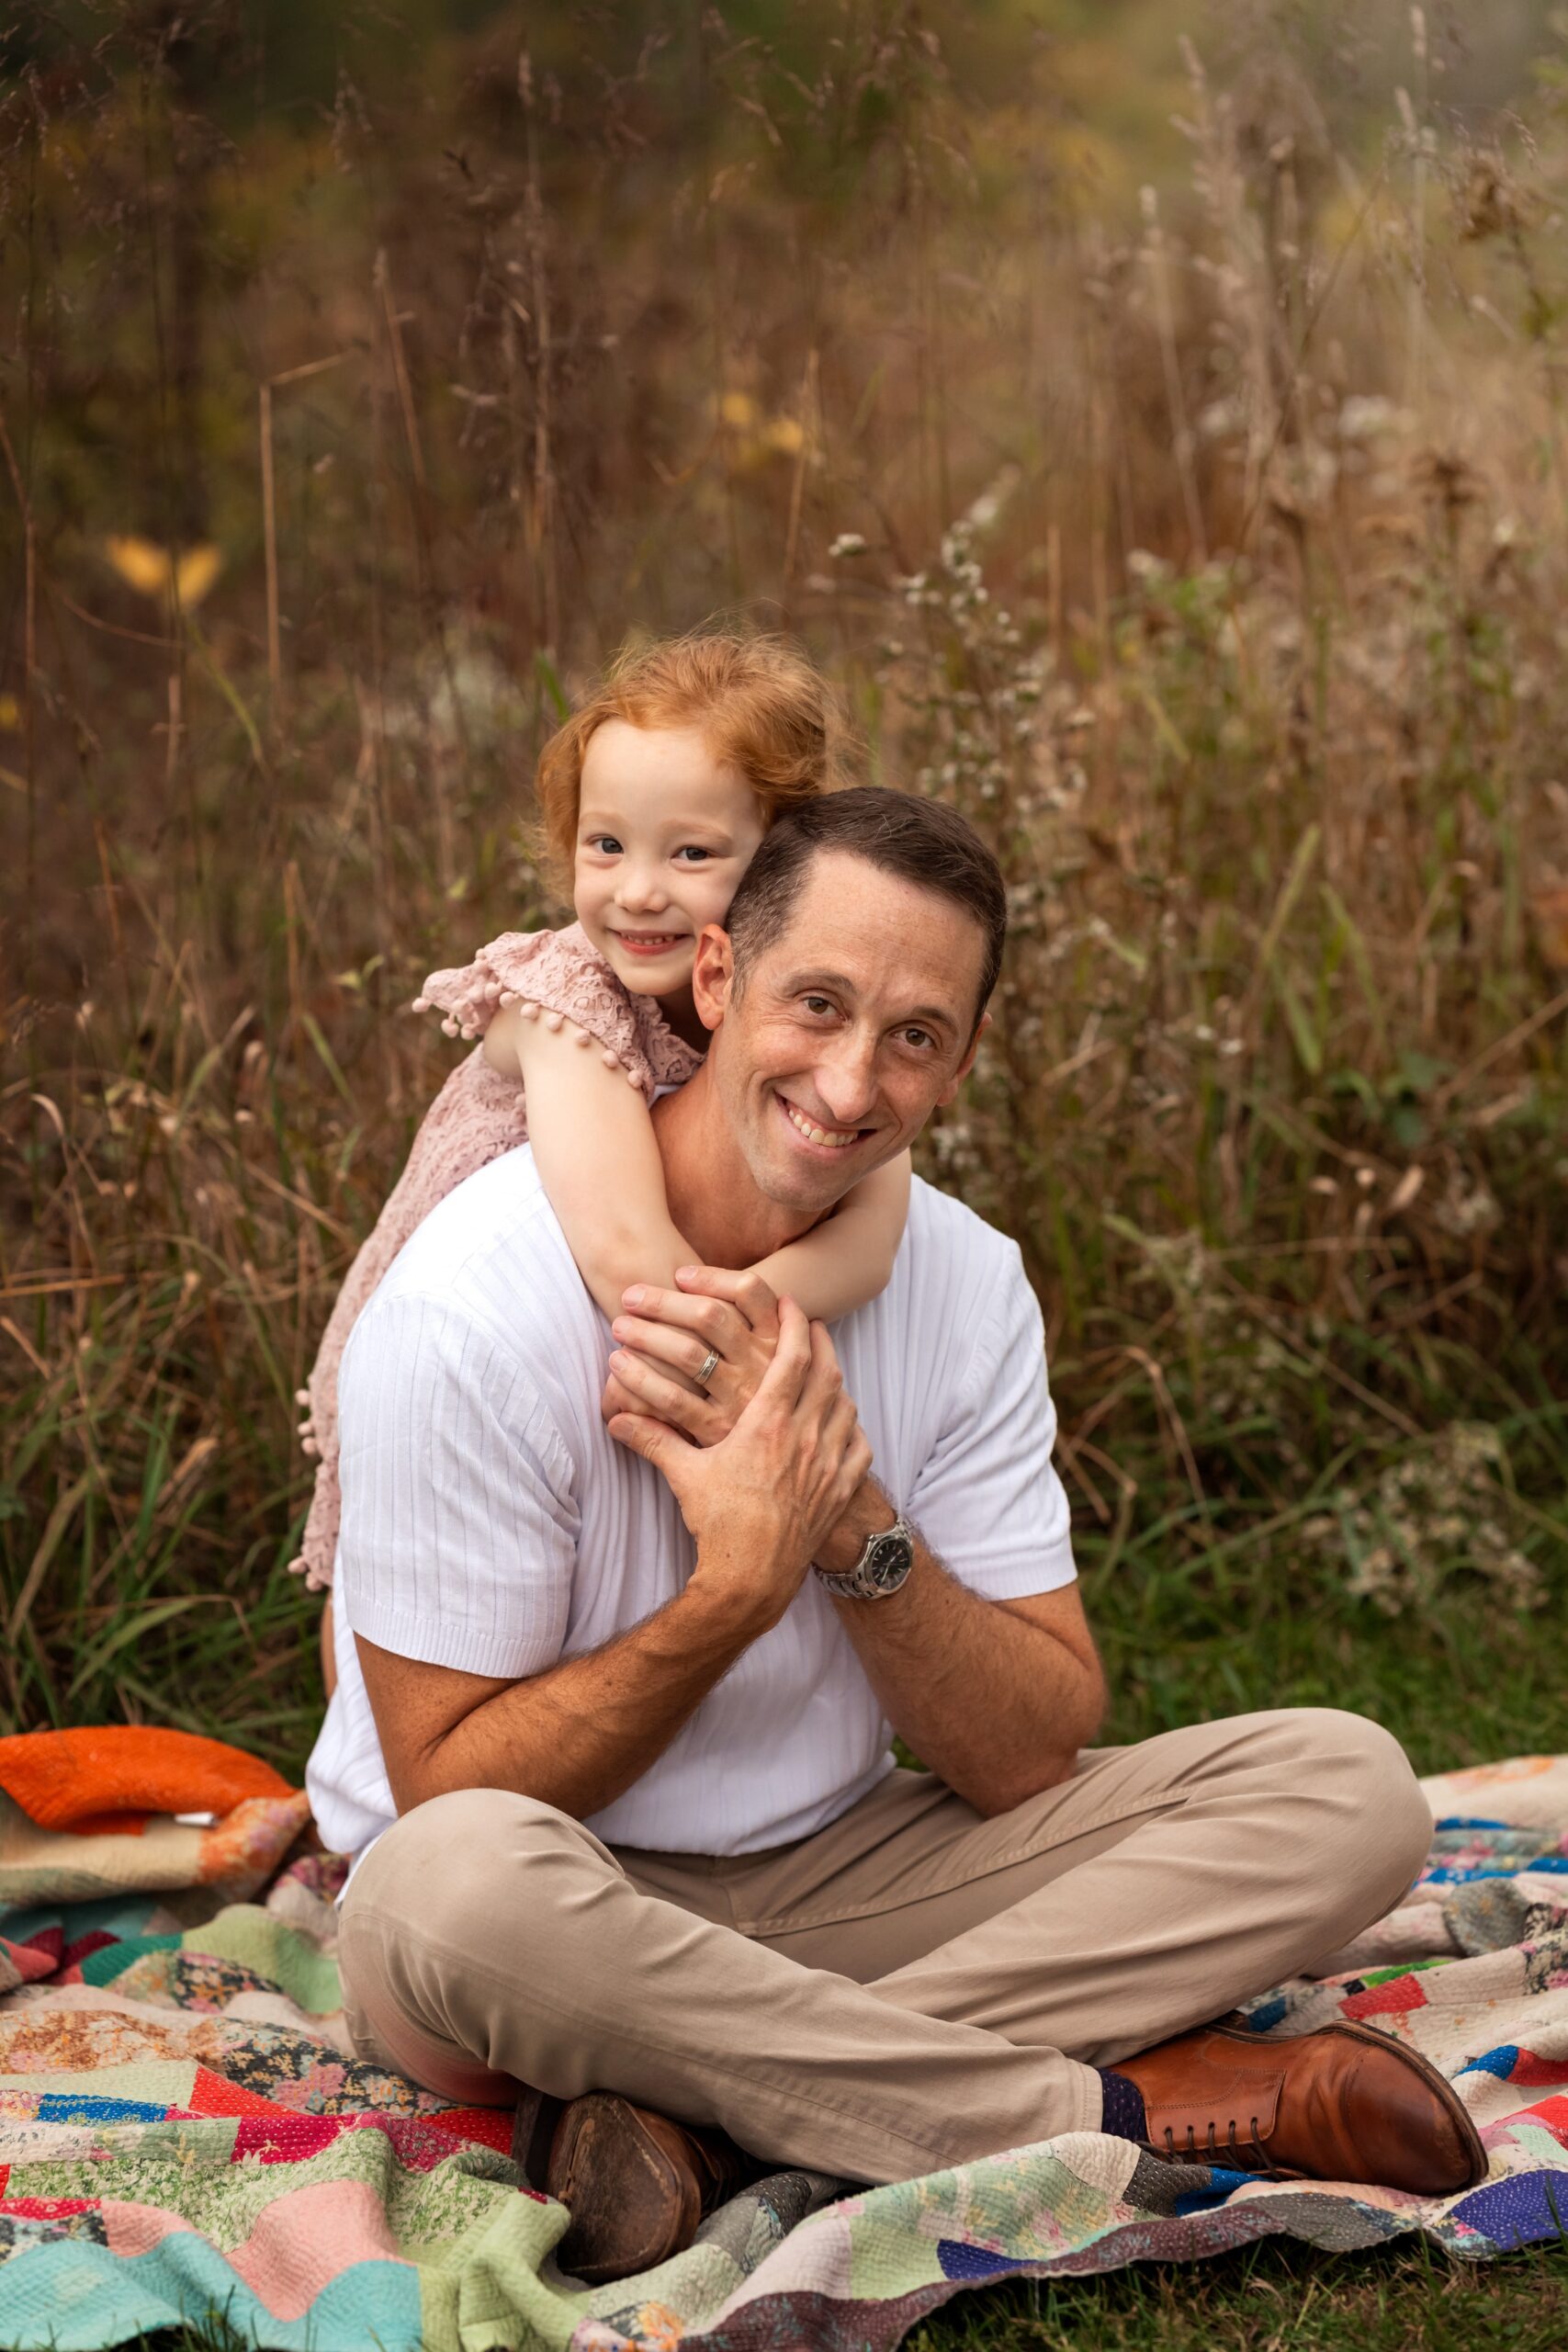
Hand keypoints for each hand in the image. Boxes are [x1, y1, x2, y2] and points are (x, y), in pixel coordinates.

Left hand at [603, 1265, 780, 1445]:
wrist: (784, 1491)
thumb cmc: (771, 1419)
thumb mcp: (779, 1375)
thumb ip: (752, 1338)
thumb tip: (707, 1302)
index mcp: (779, 1345)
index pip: (751, 1291)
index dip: (713, 1277)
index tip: (680, 1274)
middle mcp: (763, 1367)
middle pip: (710, 1315)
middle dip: (664, 1301)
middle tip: (630, 1297)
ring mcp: (741, 1398)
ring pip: (687, 1353)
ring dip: (647, 1335)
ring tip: (619, 1328)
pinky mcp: (717, 1431)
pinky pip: (670, 1400)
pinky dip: (639, 1381)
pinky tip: (618, 1373)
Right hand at [609, 1299, 872, 1633]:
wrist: (753, 1579)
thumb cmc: (719, 1525)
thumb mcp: (684, 1476)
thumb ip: (652, 1438)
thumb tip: (614, 1417)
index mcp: (769, 1425)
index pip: (792, 1359)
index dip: (794, 1325)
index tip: (791, 1304)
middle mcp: (805, 1437)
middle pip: (826, 1373)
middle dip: (820, 1343)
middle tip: (812, 1325)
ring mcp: (828, 1464)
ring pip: (844, 1405)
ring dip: (835, 1381)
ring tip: (825, 1367)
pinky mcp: (839, 1490)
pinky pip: (857, 1445)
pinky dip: (850, 1425)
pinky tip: (842, 1420)